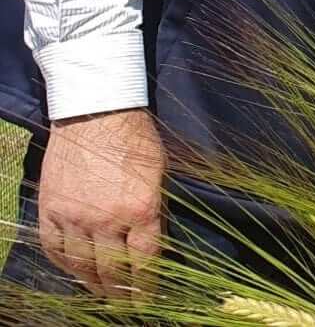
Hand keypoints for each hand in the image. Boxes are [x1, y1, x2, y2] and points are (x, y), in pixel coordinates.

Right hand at [37, 108, 165, 298]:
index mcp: (142, 210)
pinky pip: (55, 249)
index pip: (145, 262)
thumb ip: (157, 211)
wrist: (95, 113)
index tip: (148, 300)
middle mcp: (107, 219)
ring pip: (82, 266)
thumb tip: (156, 245)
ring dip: (93, 285)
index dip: (146, 287)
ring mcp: (75, 217)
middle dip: (121, 293)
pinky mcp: (51, 210)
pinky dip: (64, 265)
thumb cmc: (136, 139)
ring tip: (102, 294)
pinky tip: (74, 272)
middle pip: (113, 271)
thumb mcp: (161, 174)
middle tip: (126, 304)